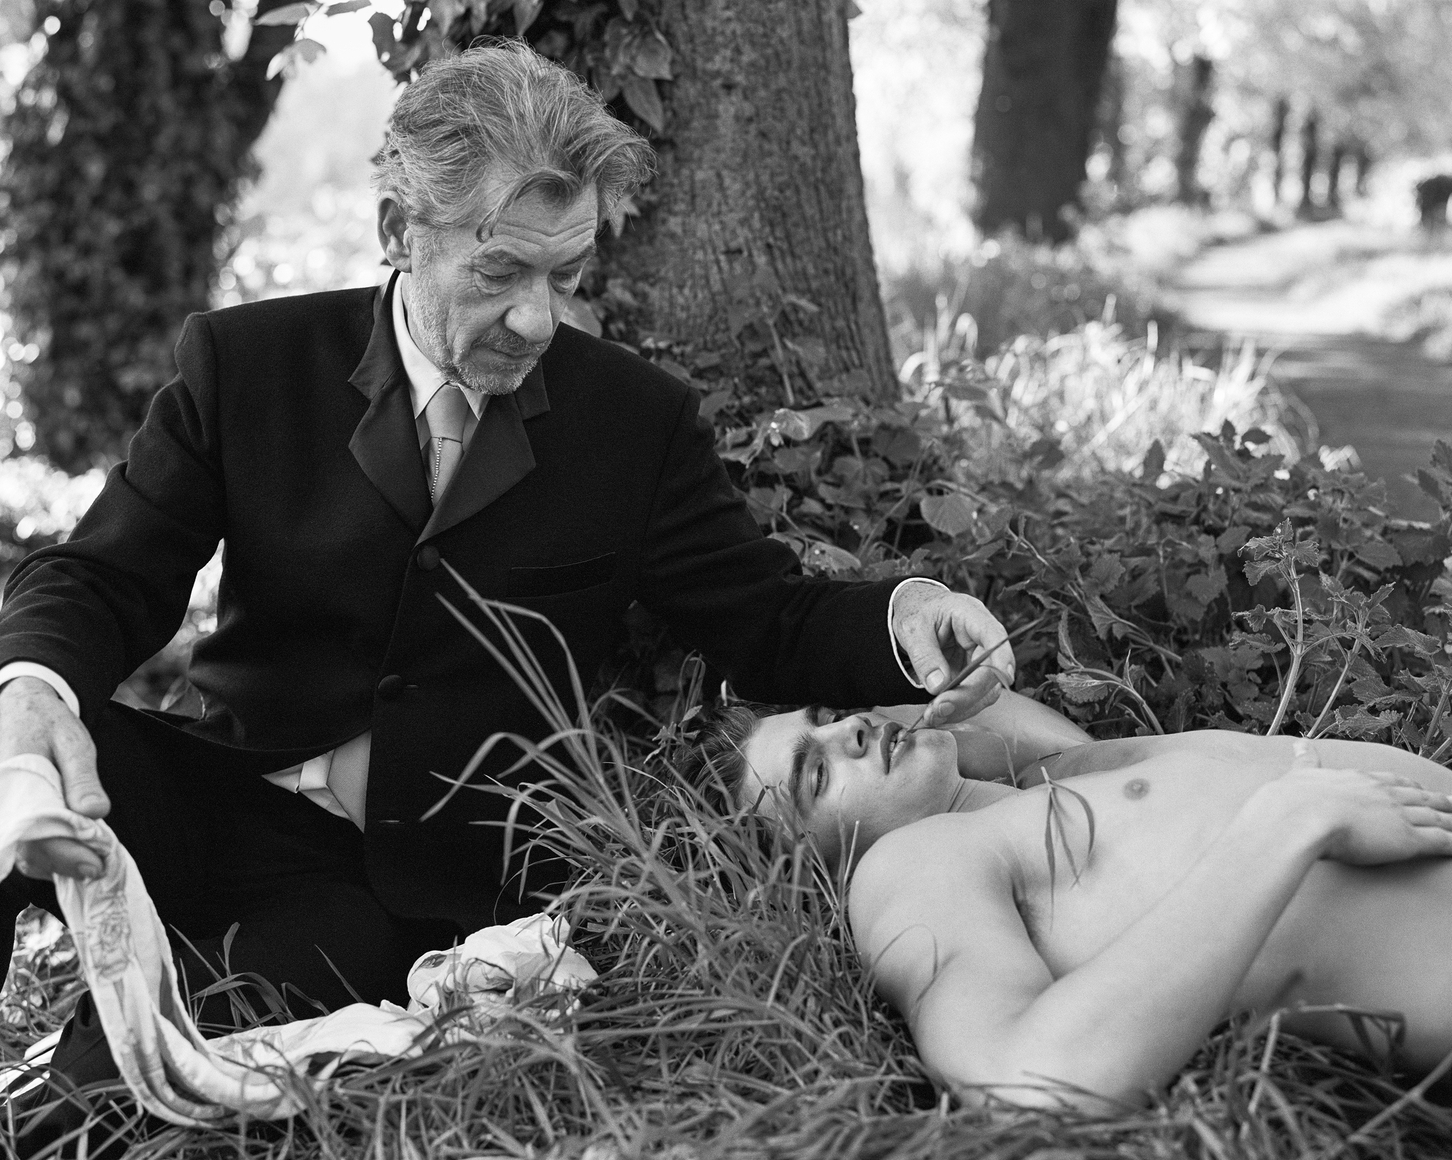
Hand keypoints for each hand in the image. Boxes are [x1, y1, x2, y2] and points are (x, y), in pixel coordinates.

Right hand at [0, 676, 105, 878]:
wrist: (21, 709)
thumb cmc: (47, 724)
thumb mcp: (72, 743)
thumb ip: (81, 778)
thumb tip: (94, 812)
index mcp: (10, 784)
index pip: (35, 831)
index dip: (65, 853)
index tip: (94, 865)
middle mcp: (1, 805)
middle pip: (29, 849)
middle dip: (66, 861)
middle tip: (99, 866)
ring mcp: (2, 814)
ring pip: (25, 853)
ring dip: (58, 861)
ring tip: (92, 860)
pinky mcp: (6, 818)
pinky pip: (23, 847)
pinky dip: (48, 855)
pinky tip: (74, 852)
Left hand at [890, 583, 1014, 726]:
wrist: (913, 612)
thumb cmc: (916, 611)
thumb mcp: (912, 628)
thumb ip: (924, 656)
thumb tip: (939, 686)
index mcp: (970, 614)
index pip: (994, 636)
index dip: (1002, 658)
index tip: (1005, 678)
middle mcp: (981, 639)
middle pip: (989, 672)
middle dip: (967, 695)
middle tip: (938, 709)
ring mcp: (978, 659)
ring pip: (983, 691)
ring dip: (960, 707)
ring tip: (931, 715)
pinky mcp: (970, 676)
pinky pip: (971, 697)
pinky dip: (955, 709)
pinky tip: (935, 715)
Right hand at [1268, 746, 1451, 865]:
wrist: (1301, 817)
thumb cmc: (1295, 801)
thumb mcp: (1299, 775)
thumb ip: (1305, 761)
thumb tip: (1299, 743)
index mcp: (1360, 779)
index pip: (1391, 780)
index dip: (1406, 784)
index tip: (1415, 786)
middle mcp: (1384, 793)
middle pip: (1420, 796)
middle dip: (1437, 800)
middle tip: (1451, 802)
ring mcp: (1399, 815)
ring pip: (1435, 817)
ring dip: (1450, 819)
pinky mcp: (1408, 839)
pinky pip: (1439, 840)